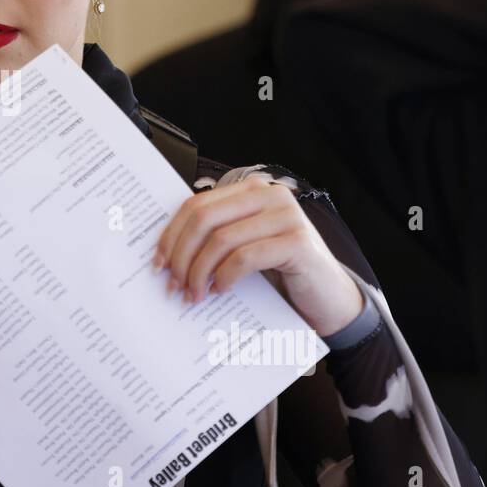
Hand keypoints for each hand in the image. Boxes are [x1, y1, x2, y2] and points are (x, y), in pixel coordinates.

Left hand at [152, 172, 363, 335]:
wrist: (327, 296)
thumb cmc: (281, 271)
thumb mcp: (244, 246)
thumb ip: (215, 237)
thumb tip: (166, 254)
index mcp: (251, 190)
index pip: (197, 204)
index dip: (172, 234)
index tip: (158, 262)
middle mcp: (270, 195)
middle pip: (204, 219)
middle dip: (182, 254)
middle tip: (173, 283)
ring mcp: (286, 216)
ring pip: (221, 239)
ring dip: (199, 271)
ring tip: (193, 293)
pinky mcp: (297, 242)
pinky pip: (245, 257)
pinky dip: (225, 276)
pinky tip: (219, 290)